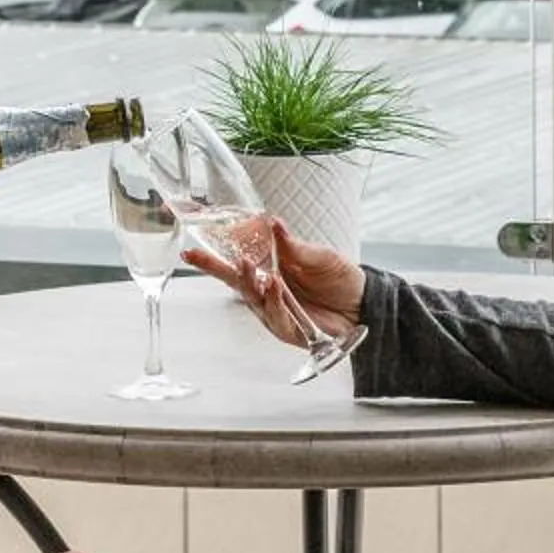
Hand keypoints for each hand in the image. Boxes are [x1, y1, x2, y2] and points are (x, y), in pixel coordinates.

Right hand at [188, 216, 364, 351]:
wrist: (364, 305)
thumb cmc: (340, 279)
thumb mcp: (319, 256)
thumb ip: (293, 245)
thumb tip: (273, 222)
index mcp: (270, 270)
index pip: (235, 263)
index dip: (211, 260)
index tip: (189, 252)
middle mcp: (267, 292)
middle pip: (236, 283)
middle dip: (221, 271)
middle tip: (208, 257)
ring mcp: (275, 312)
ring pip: (253, 300)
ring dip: (249, 283)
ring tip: (248, 265)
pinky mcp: (288, 330)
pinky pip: (275, 317)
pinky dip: (273, 301)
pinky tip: (274, 286)